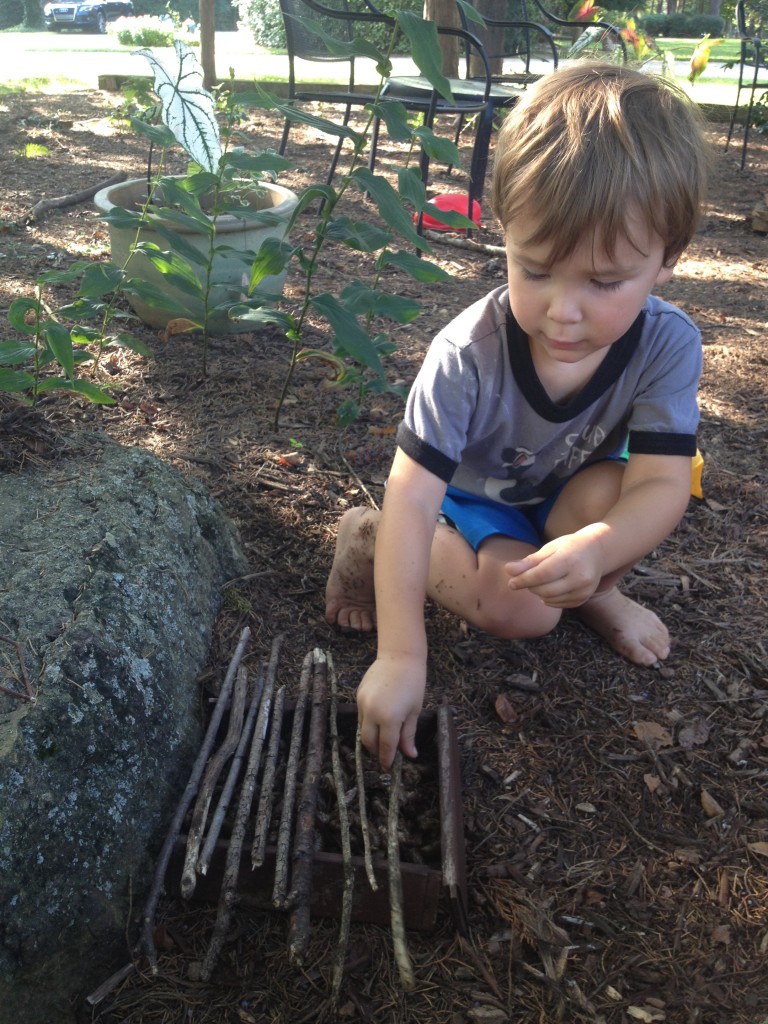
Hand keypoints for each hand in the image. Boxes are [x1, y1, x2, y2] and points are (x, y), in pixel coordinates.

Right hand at [356, 653, 426, 769]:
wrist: (400, 657)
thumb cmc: (413, 683)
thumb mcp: (414, 711)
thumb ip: (408, 735)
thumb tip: (410, 755)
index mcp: (389, 718)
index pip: (385, 747)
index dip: (387, 760)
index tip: (388, 769)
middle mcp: (371, 713)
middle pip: (368, 742)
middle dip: (376, 752)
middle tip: (385, 757)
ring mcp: (362, 703)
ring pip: (362, 729)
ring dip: (371, 738)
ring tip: (382, 740)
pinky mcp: (358, 695)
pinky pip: (361, 716)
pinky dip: (368, 723)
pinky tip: (378, 722)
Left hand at [506, 526, 606, 607]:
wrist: (597, 552)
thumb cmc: (569, 547)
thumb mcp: (550, 548)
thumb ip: (529, 561)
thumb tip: (508, 570)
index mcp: (570, 559)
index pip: (542, 574)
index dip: (524, 580)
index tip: (511, 582)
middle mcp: (580, 577)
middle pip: (546, 590)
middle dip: (531, 586)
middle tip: (526, 578)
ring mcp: (584, 590)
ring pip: (551, 599)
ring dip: (538, 593)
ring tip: (539, 582)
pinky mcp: (584, 599)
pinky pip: (558, 604)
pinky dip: (548, 599)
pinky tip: (549, 589)